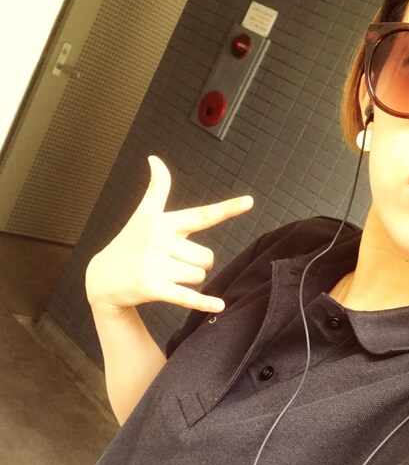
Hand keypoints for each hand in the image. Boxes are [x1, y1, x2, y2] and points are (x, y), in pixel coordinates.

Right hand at [86, 156, 252, 313]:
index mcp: (163, 222)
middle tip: (173, 264)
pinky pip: (186, 296)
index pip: (202, 215)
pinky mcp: (152, 287)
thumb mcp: (143, 215)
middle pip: (207, 258)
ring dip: (188, 280)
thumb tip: (154, 158)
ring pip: (199, 275)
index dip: (227, 208)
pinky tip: (219, 306)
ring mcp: (154, 264)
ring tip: (165, 275)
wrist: (102, 278)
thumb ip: (156, 189)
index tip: (250, 202)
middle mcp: (159, 240)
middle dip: (197, 264)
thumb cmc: (130, 243)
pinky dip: (204, 302)